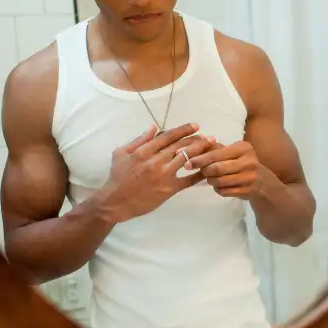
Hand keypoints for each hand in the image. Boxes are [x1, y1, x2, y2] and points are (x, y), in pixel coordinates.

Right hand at [93, 123, 215, 222]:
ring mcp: (164, 175)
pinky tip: (207, 170)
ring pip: (187, 159)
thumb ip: (139, 140)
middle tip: (209, 137)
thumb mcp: (121, 153)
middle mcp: (156, 160)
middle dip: (198, 140)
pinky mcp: (169, 189)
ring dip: (201, 152)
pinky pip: (188, 181)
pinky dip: (198, 175)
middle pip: (181, 146)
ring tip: (211, 148)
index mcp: (145, 150)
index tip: (196, 126)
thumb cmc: (117, 177)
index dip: (184, 130)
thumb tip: (153, 127)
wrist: (115, 202)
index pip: (168, 136)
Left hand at [183, 141, 263, 199]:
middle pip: (217, 168)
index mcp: (244, 147)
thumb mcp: (230, 152)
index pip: (216, 153)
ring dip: (211, 181)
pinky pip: (224, 191)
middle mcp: (249, 161)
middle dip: (205, 171)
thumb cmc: (240, 162)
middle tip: (200, 172)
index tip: (186, 163)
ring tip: (210, 178)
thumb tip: (184, 150)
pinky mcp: (248, 191)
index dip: (200, 158)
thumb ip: (211, 149)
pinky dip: (218, 189)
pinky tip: (220, 186)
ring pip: (220, 181)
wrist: (261, 181)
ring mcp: (250, 177)